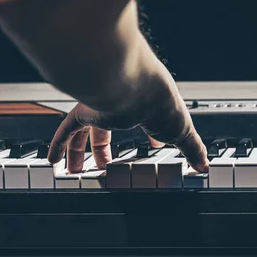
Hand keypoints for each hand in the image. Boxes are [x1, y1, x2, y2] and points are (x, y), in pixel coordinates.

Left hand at [47, 71, 208, 173]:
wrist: (137, 87)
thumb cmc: (162, 103)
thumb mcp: (182, 132)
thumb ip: (193, 149)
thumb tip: (204, 165)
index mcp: (147, 108)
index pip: (147, 123)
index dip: (150, 137)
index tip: (152, 147)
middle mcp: (121, 107)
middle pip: (108, 131)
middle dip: (104, 150)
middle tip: (104, 165)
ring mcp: (101, 109)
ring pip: (84, 132)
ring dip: (78, 152)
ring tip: (75, 170)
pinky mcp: (85, 111)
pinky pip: (66, 129)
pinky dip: (57, 144)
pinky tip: (53, 159)